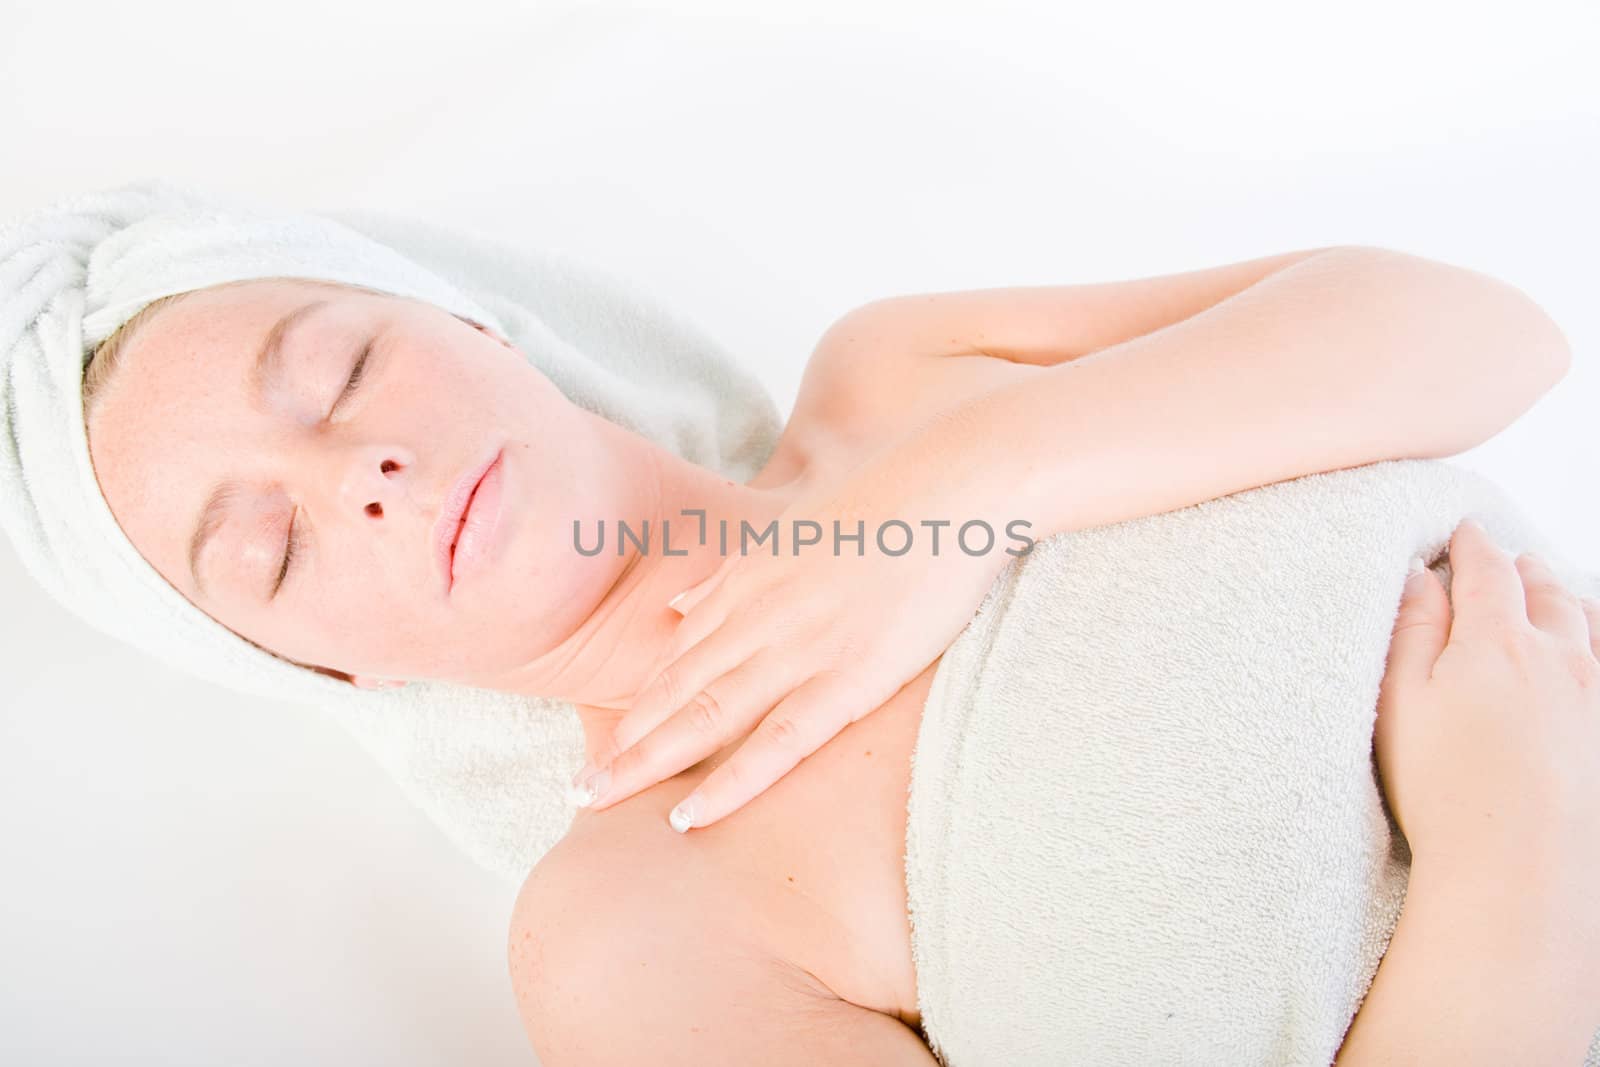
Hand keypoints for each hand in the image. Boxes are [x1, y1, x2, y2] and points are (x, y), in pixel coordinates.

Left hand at [568, 425, 1031, 830]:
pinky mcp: (849, 676)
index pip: (677, 655)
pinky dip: (730, 782)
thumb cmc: (890, 507)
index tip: (598, 744)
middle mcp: (760, 614)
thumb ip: (735, 576)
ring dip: (646, 762)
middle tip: (572, 789)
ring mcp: (801, 647)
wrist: (957, 484)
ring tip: (595, 802)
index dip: (636, 704)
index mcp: (749, 579)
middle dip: (619, 742)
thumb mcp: (794, 532)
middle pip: (674, 688)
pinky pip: (778, 742)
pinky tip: (688, 816)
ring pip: (706, 716)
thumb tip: (680, 607)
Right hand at [1374, 516, 1599, 881]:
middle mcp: (1558, 657)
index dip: (1473, 545)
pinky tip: (1587, 648)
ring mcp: (1594, 696)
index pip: (1488, 571)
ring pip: (1588, 624)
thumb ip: (1411, 630)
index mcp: (1497, 641)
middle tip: (1509, 559)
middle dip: (1523, 568)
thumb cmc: (1445, 787)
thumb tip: (1422, 575)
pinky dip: (1595, 640)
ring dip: (1565, 599)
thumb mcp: (1401, 702)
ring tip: (1552, 593)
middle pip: (1546, 591)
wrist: (1519, 868)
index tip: (1463, 531)